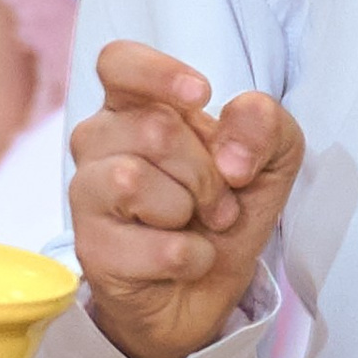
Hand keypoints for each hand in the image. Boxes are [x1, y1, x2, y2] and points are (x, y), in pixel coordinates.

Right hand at [69, 41, 302, 357]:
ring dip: (192, 210)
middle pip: (155, 127)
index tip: (201, 95)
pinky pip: (157, 245)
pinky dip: (192, 257)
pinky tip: (184, 260)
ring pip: (135, 179)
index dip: (157, 73)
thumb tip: (233, 141)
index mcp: (136, 107)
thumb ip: (267, 126)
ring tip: (196, 226)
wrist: (202, 294)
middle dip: (207, 170)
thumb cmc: (222, 213)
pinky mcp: (92, 251)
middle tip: (217, 200)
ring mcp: (87, 195)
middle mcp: (99, 142)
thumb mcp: (270, 160)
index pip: (118, 62)